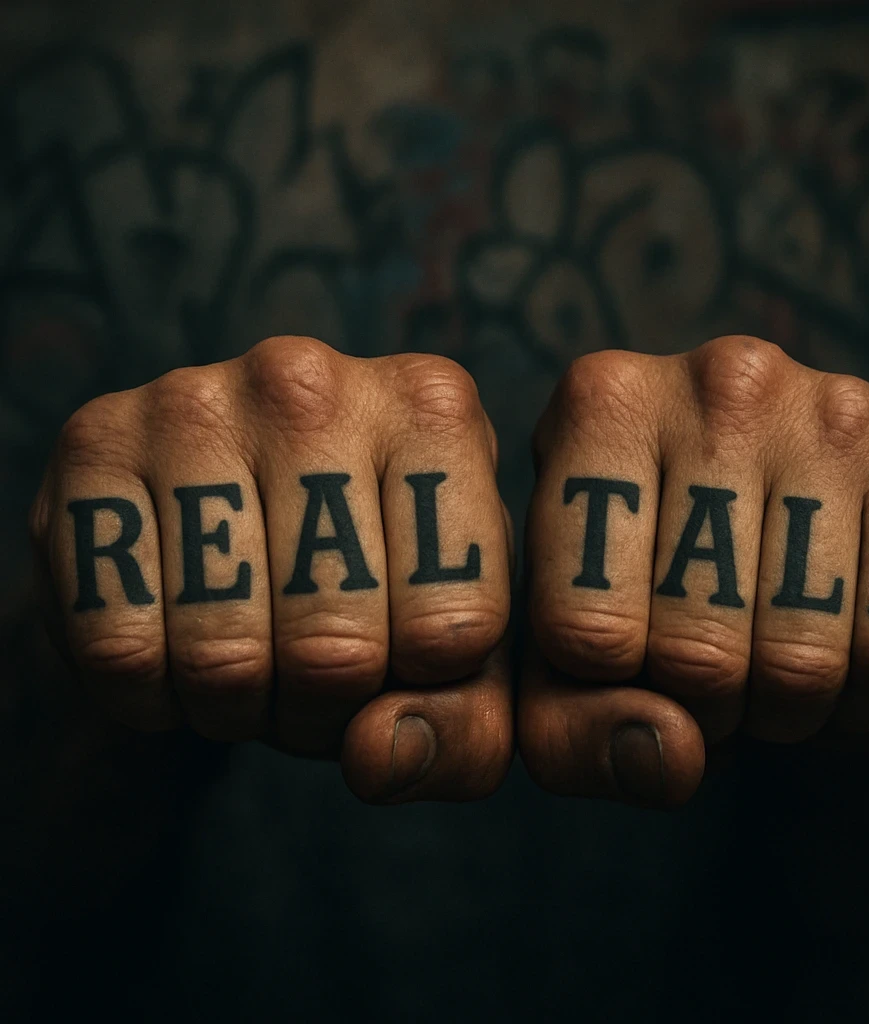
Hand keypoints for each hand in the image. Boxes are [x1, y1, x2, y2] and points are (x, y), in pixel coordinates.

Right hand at [29, 336, 513, 802]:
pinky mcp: (93, 444)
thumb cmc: (374, 579)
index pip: (455, 628)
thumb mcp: (458, 652)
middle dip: (324, 713)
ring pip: (221, 659)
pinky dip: (149, 695)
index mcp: (435, 409)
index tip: (404, 658)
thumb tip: (379, 757)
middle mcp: (312, 380)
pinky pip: (117, 647)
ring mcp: (193, 401)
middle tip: (316, 681)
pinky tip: (176, 649)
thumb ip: (466, 729)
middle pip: (335, 649)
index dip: (422, 690)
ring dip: (236, 709)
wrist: (238, 520)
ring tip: (252, 664)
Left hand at [518, 336, 868, 807]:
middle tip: (713, 682)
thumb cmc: (652, 593)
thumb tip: (667, 756)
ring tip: (771, 670)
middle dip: (706, 712)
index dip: (612, 695)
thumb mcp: (569, 656)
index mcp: (599, 403)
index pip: (583, 629)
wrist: (788, 544)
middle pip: (698, 652)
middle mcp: (716, 380)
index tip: (630, 666)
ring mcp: (831, 406)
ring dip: (788, 713)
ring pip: (802, 661)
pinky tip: (843, 655)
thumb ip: (567, 728)